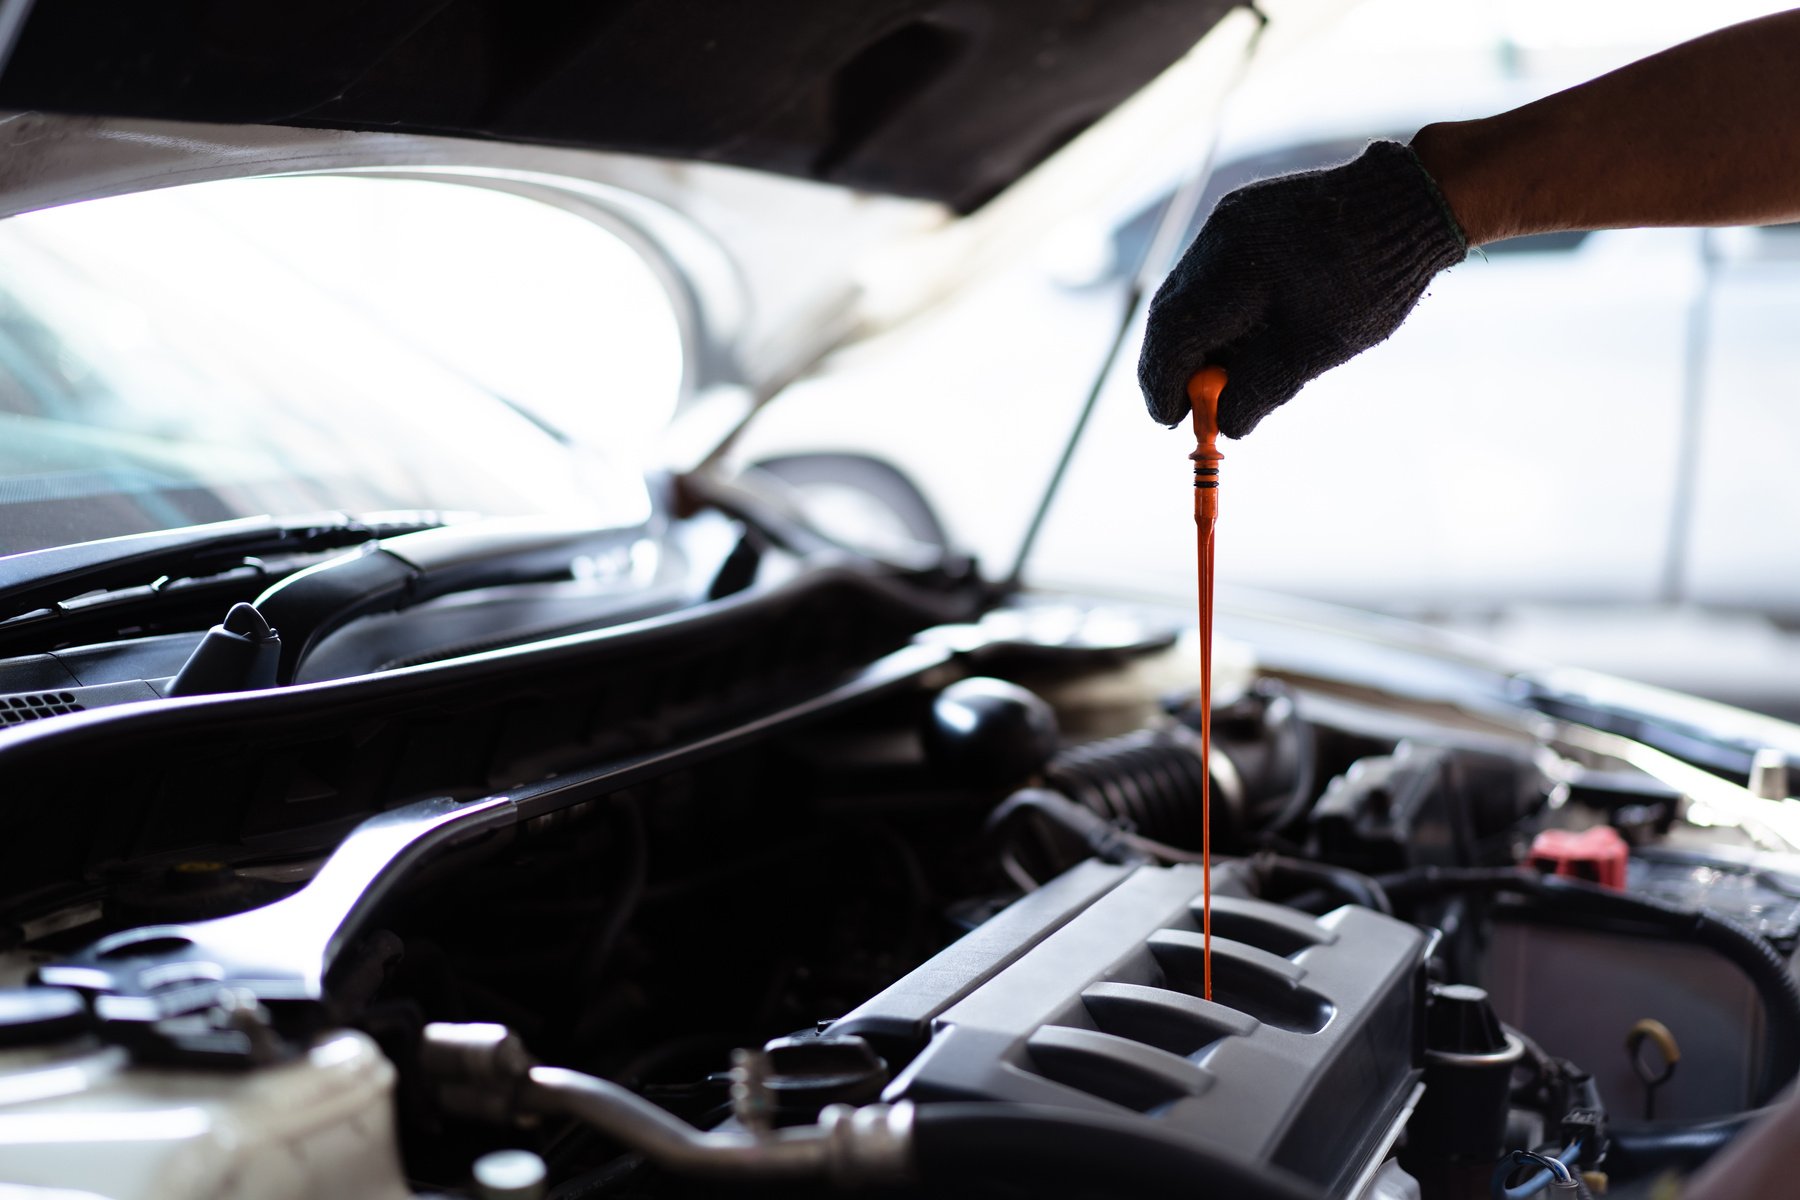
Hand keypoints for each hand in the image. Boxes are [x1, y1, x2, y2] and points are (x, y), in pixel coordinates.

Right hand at [1137, 141, 1464, 436]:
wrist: (1407, 200)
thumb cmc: (1368, 280)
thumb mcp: (1316, 348)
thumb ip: (1260, 390)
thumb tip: (1223, 426)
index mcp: (1233, 270)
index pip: (1172, 335)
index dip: (1164, 383)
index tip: (1170, 420)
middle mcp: (1217, 238)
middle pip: (1170, 313)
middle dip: (1170, 365)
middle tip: (1182, 407)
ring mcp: (1227, 221)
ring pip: (1185, 292)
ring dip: (1192, 339)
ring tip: (1219, 376)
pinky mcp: (1241, 215)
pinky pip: (1208, 271)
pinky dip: (1212, 311)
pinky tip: (1240, 335)